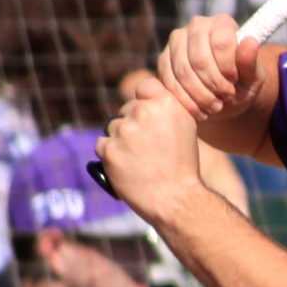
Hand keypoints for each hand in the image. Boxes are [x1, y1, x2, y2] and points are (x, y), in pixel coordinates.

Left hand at [97, 81, 205, 221]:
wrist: (176, 199)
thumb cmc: (182, 165)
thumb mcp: (185, 126)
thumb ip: (164, 106)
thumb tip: (144, 96)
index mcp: (166, 102)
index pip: (144, 87)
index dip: (144, 102)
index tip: (150, 120)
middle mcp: (144, 111)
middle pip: (126, 109)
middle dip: (132, 125)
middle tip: (146, 149)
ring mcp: (124, 130)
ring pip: (112, 127)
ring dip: (119, 141)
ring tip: (138, 161)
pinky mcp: (109, 149)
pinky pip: (102, 145)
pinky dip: (110, 155)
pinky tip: (127, 167)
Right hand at [154, 16, 263, 124]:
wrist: (222, 96)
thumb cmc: (240, 83)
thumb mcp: (252, 78)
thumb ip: (250, 62)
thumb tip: (250, 42)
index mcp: (222, 23)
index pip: (221, 43)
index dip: (227, 68)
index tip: (234, 83)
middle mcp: (197, 25)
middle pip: (200, 59)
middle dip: (213, 85)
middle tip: (224, 100)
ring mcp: (177, 41)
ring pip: (183, 71)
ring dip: (200, 95)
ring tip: (214, 107)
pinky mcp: (164, 60)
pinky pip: (169, 81)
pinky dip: (185, 100)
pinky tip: (199, 110)